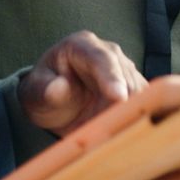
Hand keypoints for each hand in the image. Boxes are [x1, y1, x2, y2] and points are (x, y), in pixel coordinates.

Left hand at [18, 32, 145, 135]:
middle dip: (126, 102)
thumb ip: (45, 90)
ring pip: (140, 91)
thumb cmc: (43, 92)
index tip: (119, 98)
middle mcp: (108, 52)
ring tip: (115, 134)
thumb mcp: (34, 93)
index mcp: (82, 45)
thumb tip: (59, 87)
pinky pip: (144, 102)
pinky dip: (137, 117)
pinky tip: (124, 132)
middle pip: (127, 76)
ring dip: (131, 113)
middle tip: (117, 129)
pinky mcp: (134, 86)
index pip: (102, 59)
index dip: (112, 78)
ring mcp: (124, 68)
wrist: (55, 100)